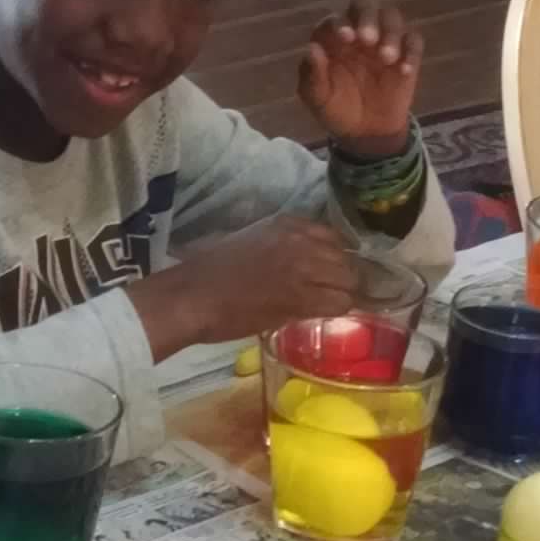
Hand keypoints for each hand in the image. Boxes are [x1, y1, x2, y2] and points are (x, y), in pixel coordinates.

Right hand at [126, 214, 362, 358]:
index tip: (330, 272)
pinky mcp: (301, 297)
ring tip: (331, 306)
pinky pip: (338, 304)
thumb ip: (278, 245)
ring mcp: (302, 268)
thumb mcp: (248, 241)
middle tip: (334, 293)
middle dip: (343, 278)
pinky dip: (337, 311)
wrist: (192, 297)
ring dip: (343, 295)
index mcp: (285, 224)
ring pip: (348, 282)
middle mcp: (299, 240)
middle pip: (345, 259)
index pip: (332, 237)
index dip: (335, 258)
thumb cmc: (209, 272)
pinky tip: (325, 316)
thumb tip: (299, 260)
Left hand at [299, 0, 424, 157]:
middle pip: (366, 3)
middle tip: (369, 39)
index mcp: (333, 38)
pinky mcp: (406, 54)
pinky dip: (411, 51)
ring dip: (391, 33)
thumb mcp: (317, 98)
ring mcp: (384, 41)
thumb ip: (313, 75)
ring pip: (392, 18)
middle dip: (368, 15)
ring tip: (386, 58)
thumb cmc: (336, 109)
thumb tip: (312, 48)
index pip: (336, 18)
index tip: (346, 38)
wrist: (365, 133)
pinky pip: (414, 41)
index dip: (341, 22)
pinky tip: (403, 71)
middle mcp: (358, 32)